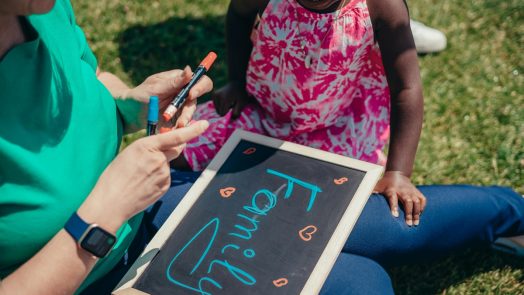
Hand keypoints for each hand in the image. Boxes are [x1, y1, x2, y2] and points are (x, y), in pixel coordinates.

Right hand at [77, 121, 208, 232]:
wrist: (111, 202)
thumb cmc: (115, 176)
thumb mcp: (129, 153)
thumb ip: (149, 147)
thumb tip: (164, 146)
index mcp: (147, 146)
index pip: (176, 136)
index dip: (192, 130)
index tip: (204, 124)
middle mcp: (159, 159)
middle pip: (176, 149)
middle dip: (172, 148)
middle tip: (154, 156)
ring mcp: (164, 174)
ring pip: (168, 164)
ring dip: (159, 166)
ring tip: (139, 176)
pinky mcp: (165, 186)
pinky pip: (165, 177)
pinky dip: (157, 178)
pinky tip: (143, 184)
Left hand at [127, 67, 212, 127]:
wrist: (129, 114)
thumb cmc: (139, 96)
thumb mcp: (155, 88)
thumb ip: (174, 82)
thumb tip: (190, 69)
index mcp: (180, 80)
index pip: (200, 80)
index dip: (200, 87)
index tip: (191, 95)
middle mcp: (183, 93)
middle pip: (196, 100)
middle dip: (189, 111)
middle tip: (182, 120)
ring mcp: (181, 108)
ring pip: (190, 115)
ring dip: (183, 122)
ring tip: (173, 128)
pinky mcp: (177, 120)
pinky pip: (183, 125)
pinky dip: (177, 129)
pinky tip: (168, 131)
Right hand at [212, 81, 254, 118]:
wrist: (236, 83)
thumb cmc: (241, 94)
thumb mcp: (242, 103)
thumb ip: (237, 111)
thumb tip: (231, 119)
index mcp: (224, 99)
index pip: (223, 113)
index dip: (228, 113)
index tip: (233, 108)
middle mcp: (217, 96)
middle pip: (219, 112)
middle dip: (225, 111)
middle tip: (231, 105)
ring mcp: (214, 95)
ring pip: (217, 109)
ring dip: (223, 108)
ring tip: (229, 102)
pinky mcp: (213, 95)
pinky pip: (216, 105)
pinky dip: (220, 105)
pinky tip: (225, 100)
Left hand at [374, 171, 425, 225]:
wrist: (397, 174)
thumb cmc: (384, 184)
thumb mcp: (377, 186)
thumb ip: (371, 192)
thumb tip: (361, 198)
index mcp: (391, 190)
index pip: (393, 198)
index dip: (394, 207)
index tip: (395, 216)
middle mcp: (402, 190)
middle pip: (407, 201)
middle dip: (409, 213)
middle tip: (409, 224)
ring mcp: (411, 191)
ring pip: (416, 202)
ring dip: (417, 213)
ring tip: (416, 223)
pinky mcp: (417, 192)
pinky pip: (422, 199)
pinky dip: (422, 207)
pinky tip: (420, 214)